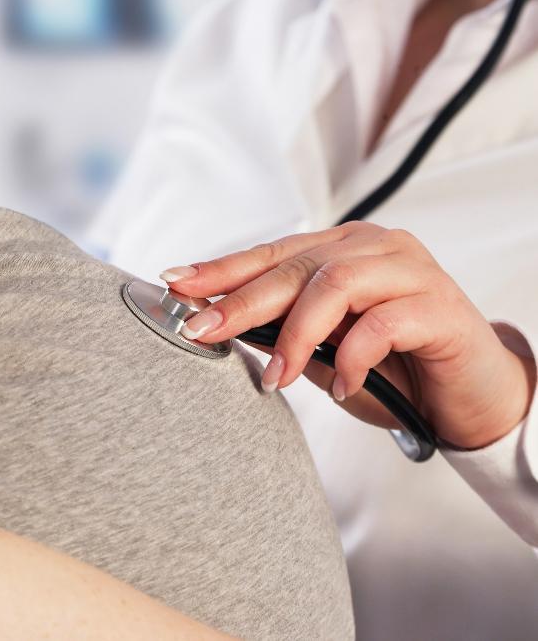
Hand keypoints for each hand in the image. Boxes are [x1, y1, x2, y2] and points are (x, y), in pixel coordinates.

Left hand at [161, 222, 535, 449]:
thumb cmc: (393, 370)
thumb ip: (283, 333)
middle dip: (239, 301)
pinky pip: (381, 324)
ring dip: (295, 336)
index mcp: (342, 249)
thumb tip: (218, 327)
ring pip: (334, 285)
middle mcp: (373, 247)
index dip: (221, 269)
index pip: (271, 254)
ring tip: (276, 378)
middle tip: (201, 330)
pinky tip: (342, 388)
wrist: (470, 398)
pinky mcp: (439, 305)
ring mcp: (409, 270)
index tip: (175, 283)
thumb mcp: (324, 352)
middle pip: (294, 267)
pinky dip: (352, 359)